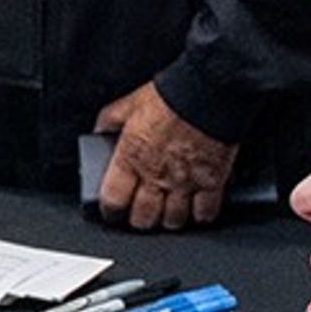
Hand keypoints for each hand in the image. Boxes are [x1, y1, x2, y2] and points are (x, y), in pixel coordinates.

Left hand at [92, 81, 237, 230]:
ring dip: (169, 220)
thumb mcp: (129, 103)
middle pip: (142, 218)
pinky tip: (196, 210)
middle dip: (139, 220)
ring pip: (173, 220)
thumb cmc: (170, 95)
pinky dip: (200, 216)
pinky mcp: (212, 181)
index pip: (113, 201)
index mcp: (131, 158)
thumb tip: (98, 131)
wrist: (209, 90)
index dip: (110, 211)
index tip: (112, 210)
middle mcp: (156, 176)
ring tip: (168, 213)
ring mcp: (185, 182)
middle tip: (141, 214)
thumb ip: (109, 121)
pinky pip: (205, 212)